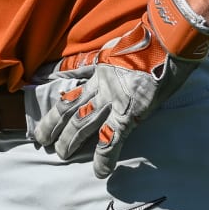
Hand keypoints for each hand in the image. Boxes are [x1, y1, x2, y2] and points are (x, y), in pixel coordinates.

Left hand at [32, 0, 208, 177]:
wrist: (170, 42)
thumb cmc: (154, 38)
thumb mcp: (126, 42)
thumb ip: (113, 51)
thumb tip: (105, 50)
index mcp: (102, 66)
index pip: (72, 78)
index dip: (56, 87)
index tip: (42, 96)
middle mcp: (102, 84)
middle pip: (68, 105)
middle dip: (52, 122)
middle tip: (38, 137)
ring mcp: (112, 99)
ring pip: (82, 123)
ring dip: (69, 140)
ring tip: (59, 153)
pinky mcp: (128, 113)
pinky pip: (112, 139)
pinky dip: (104, 157)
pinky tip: (98, 171)